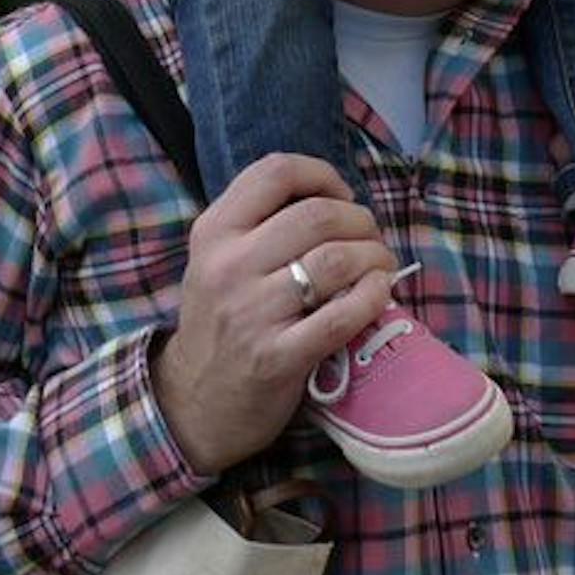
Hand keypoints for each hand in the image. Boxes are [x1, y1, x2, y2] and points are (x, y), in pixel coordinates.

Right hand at [150, 155, 395, 474]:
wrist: (194, 402)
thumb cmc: (221, 321)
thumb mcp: (217, 259)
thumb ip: (259, 222)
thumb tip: (334, 196)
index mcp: (214, 232)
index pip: (276, 172)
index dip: (323, 174)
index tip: (342, 195)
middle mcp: (228, 266)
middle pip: (318, 214)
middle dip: (361, 220)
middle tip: (370, 238)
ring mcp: (252, 313)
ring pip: (336, 260)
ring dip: (375, 257)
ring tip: (380, 265)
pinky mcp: (277, 358)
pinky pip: (341, 316)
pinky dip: (374, 296)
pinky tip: (380, 293)